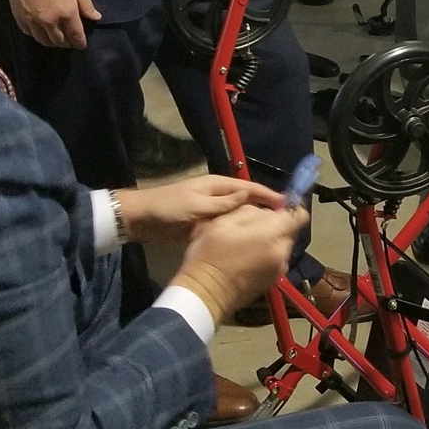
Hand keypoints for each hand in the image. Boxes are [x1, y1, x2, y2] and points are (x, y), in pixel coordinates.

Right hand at [6, 0, 100, 48]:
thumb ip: (86, 4)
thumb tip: (96, 17)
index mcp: (67, 14)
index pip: (76, 36)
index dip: (79, 43)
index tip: (81, 45)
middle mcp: (51, 22)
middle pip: (59, 41)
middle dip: (66, 43)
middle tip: (68, 41)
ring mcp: (34, 21)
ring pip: (43, 40)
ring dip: (51, 42)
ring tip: (55, 38)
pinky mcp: (20, 18)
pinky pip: (30, 33)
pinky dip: (36, 34)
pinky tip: (39, 30)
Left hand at [116, 175, 284, 242]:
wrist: (141, 220)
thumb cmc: (168, 209)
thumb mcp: (196, 206)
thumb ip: (223, 203)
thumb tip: (249, 196)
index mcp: (217, 186)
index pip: (250, 188)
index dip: (269, 196)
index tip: (287, 206)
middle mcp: (218, 196)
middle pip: (248, 202)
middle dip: (265, 210)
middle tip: (284, 224)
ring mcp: (212, 210)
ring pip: (239, 216)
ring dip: (253, 223)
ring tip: (271, 235)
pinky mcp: (206, 224)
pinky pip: (228, 226)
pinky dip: (239, 232)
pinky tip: (249, 243)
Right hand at [173, 204, 308, 322]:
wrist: (205, 294)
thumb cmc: (209, 255)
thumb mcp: (222, 222)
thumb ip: (250, 212)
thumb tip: (267, 212)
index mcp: (271, 235)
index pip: (298, 216)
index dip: (291, 208)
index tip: (278, 207)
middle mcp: (282, 253)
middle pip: (289, 231)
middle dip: (275, 225)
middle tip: (250, 227)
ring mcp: (279, 270)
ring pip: (282, 246)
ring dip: (270, 241)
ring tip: (246, 244)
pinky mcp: (272, 282)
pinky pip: (276, 260)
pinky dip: (266, 256)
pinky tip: (247, 259)